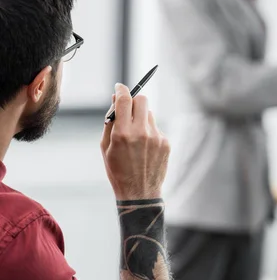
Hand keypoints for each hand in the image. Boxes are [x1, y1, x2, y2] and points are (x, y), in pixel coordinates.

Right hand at [101, 84, 169, 199]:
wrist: (139, 192)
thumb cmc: (118, 170)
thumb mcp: (106, 147)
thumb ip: (110, 121)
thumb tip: (115, 100)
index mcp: (123, 133)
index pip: (124, 99)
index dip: (121, 89)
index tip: (119, 87)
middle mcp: (142, 132)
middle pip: (142, 99)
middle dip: (134, 101)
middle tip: (128, 110)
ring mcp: (156, 137)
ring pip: (149, 114)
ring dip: (141, 118)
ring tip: (135, 137)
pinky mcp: (166, 143)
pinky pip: (156, 128)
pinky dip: (149, 132)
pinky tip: (145, 148)